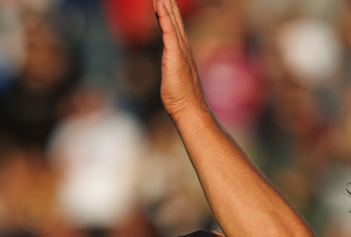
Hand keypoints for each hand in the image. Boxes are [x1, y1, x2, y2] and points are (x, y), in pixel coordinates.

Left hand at [154, 0, 208, 118]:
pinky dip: (164, 16)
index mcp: (181, 50)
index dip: (167, 8)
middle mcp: (183, 46)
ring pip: (171, 19)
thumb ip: (172, 68)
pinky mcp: (175, 55)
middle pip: (173, 16)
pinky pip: (169, 30)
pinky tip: (159, 3)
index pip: (173, 23)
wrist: (191, 110)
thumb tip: (171, 70)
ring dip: (165, 2)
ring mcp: (180, 49)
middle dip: (167, 0)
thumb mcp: (173, 78)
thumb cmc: (182, 99)